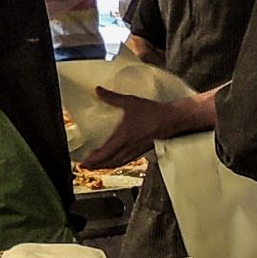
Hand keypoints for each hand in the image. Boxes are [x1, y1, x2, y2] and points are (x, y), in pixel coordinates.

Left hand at [81, 86, 198, 169]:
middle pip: (110, 162)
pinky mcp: (142, 150)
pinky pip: (126, 160)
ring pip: (118, 163)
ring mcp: (136, 150)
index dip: (93, 161)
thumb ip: (112, 97)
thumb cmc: (153, 113)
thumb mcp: (130, 102)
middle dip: (97, 166)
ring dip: (107, 166)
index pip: (104, 154)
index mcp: (123, 138)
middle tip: (87, 167)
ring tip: (99, 165)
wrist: (172, 119)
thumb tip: (98, 91)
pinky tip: (117, 159)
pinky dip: (117, 162)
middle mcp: (129, 148)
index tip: (83, 164)